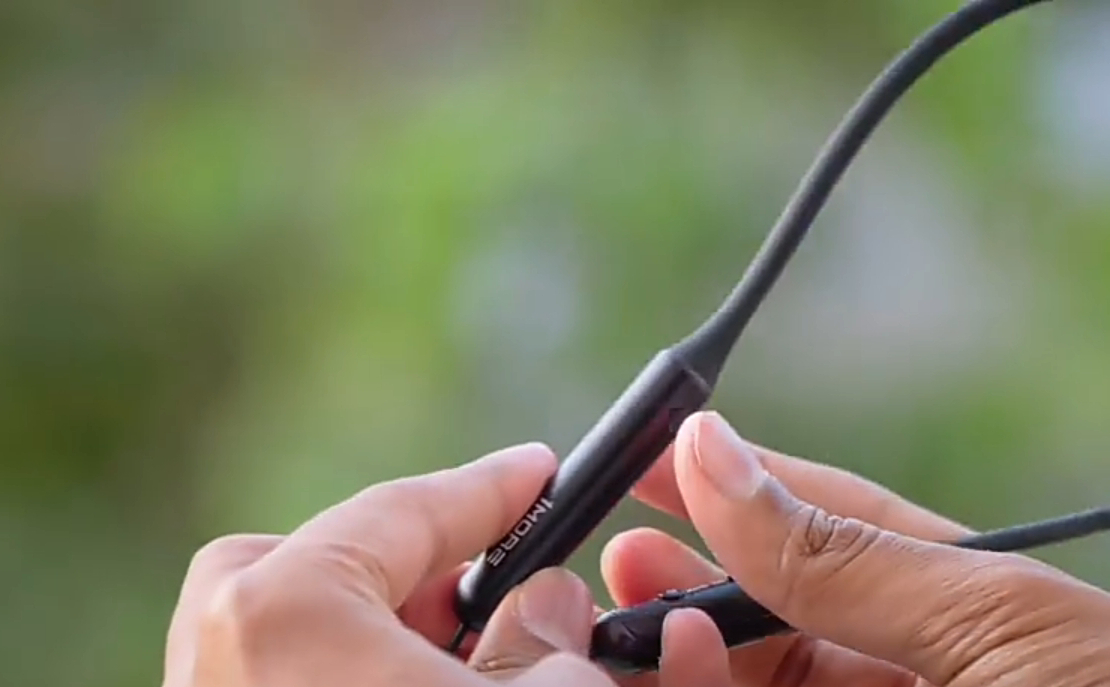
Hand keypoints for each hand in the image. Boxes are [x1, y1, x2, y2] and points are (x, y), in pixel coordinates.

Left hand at [161, 444, 615, 686]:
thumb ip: (546, 643)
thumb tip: (548, 604)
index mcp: (283, 613)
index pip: (403, 511)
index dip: (490, 488)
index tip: (539, 470)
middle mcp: (216, 651)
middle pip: (314, 562)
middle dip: (399, 568)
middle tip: (473, 594)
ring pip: (290, 632)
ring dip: (372, 634)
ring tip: (450, 661)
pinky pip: (274, 679)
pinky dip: (337, 673)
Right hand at [604, 412, 1109, 686]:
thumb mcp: (992, 620)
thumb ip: (841, 554)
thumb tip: (714, 452)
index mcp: (955, 610)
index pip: (823, 528)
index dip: (733, 486)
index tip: (653, 457)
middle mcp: (904, 674)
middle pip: (768, 619)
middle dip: (687, 584)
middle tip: (621, 561)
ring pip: (748, 683)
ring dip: (681, 652)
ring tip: (631, 622)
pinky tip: (684, 669)